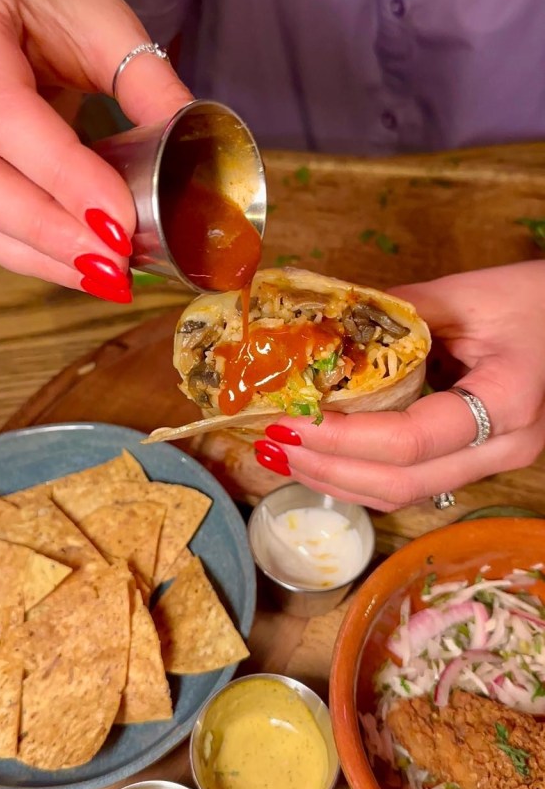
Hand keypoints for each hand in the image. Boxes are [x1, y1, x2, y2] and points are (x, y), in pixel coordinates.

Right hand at [0, 0, 191, 297]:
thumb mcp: (103, 22)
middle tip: (118, 264)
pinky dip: (34, 258)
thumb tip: (194, 161)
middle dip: (51, 231)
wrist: (5, 6)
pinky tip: (83, 270)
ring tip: (110, 277)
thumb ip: (147, 84)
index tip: (119, 220)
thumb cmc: (50, 6)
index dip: (60, 173)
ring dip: (44, 257)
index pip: (4, 112)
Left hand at [254, 262, 544, 508]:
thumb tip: (320, 329)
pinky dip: (361, 473)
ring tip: (282, 454)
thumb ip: (395, 314)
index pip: (410, 440)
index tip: (290, 421)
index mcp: (506, 402)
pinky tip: (322, 456)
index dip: (343, 438)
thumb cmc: (534, 300)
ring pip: (405, 494)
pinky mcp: (477, 460)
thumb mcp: (466, 294)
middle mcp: (503, 447)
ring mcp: (493, 461)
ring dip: (337, 478)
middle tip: (271, 443)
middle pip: (402, 484)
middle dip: (327, 468)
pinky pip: (413, 481)